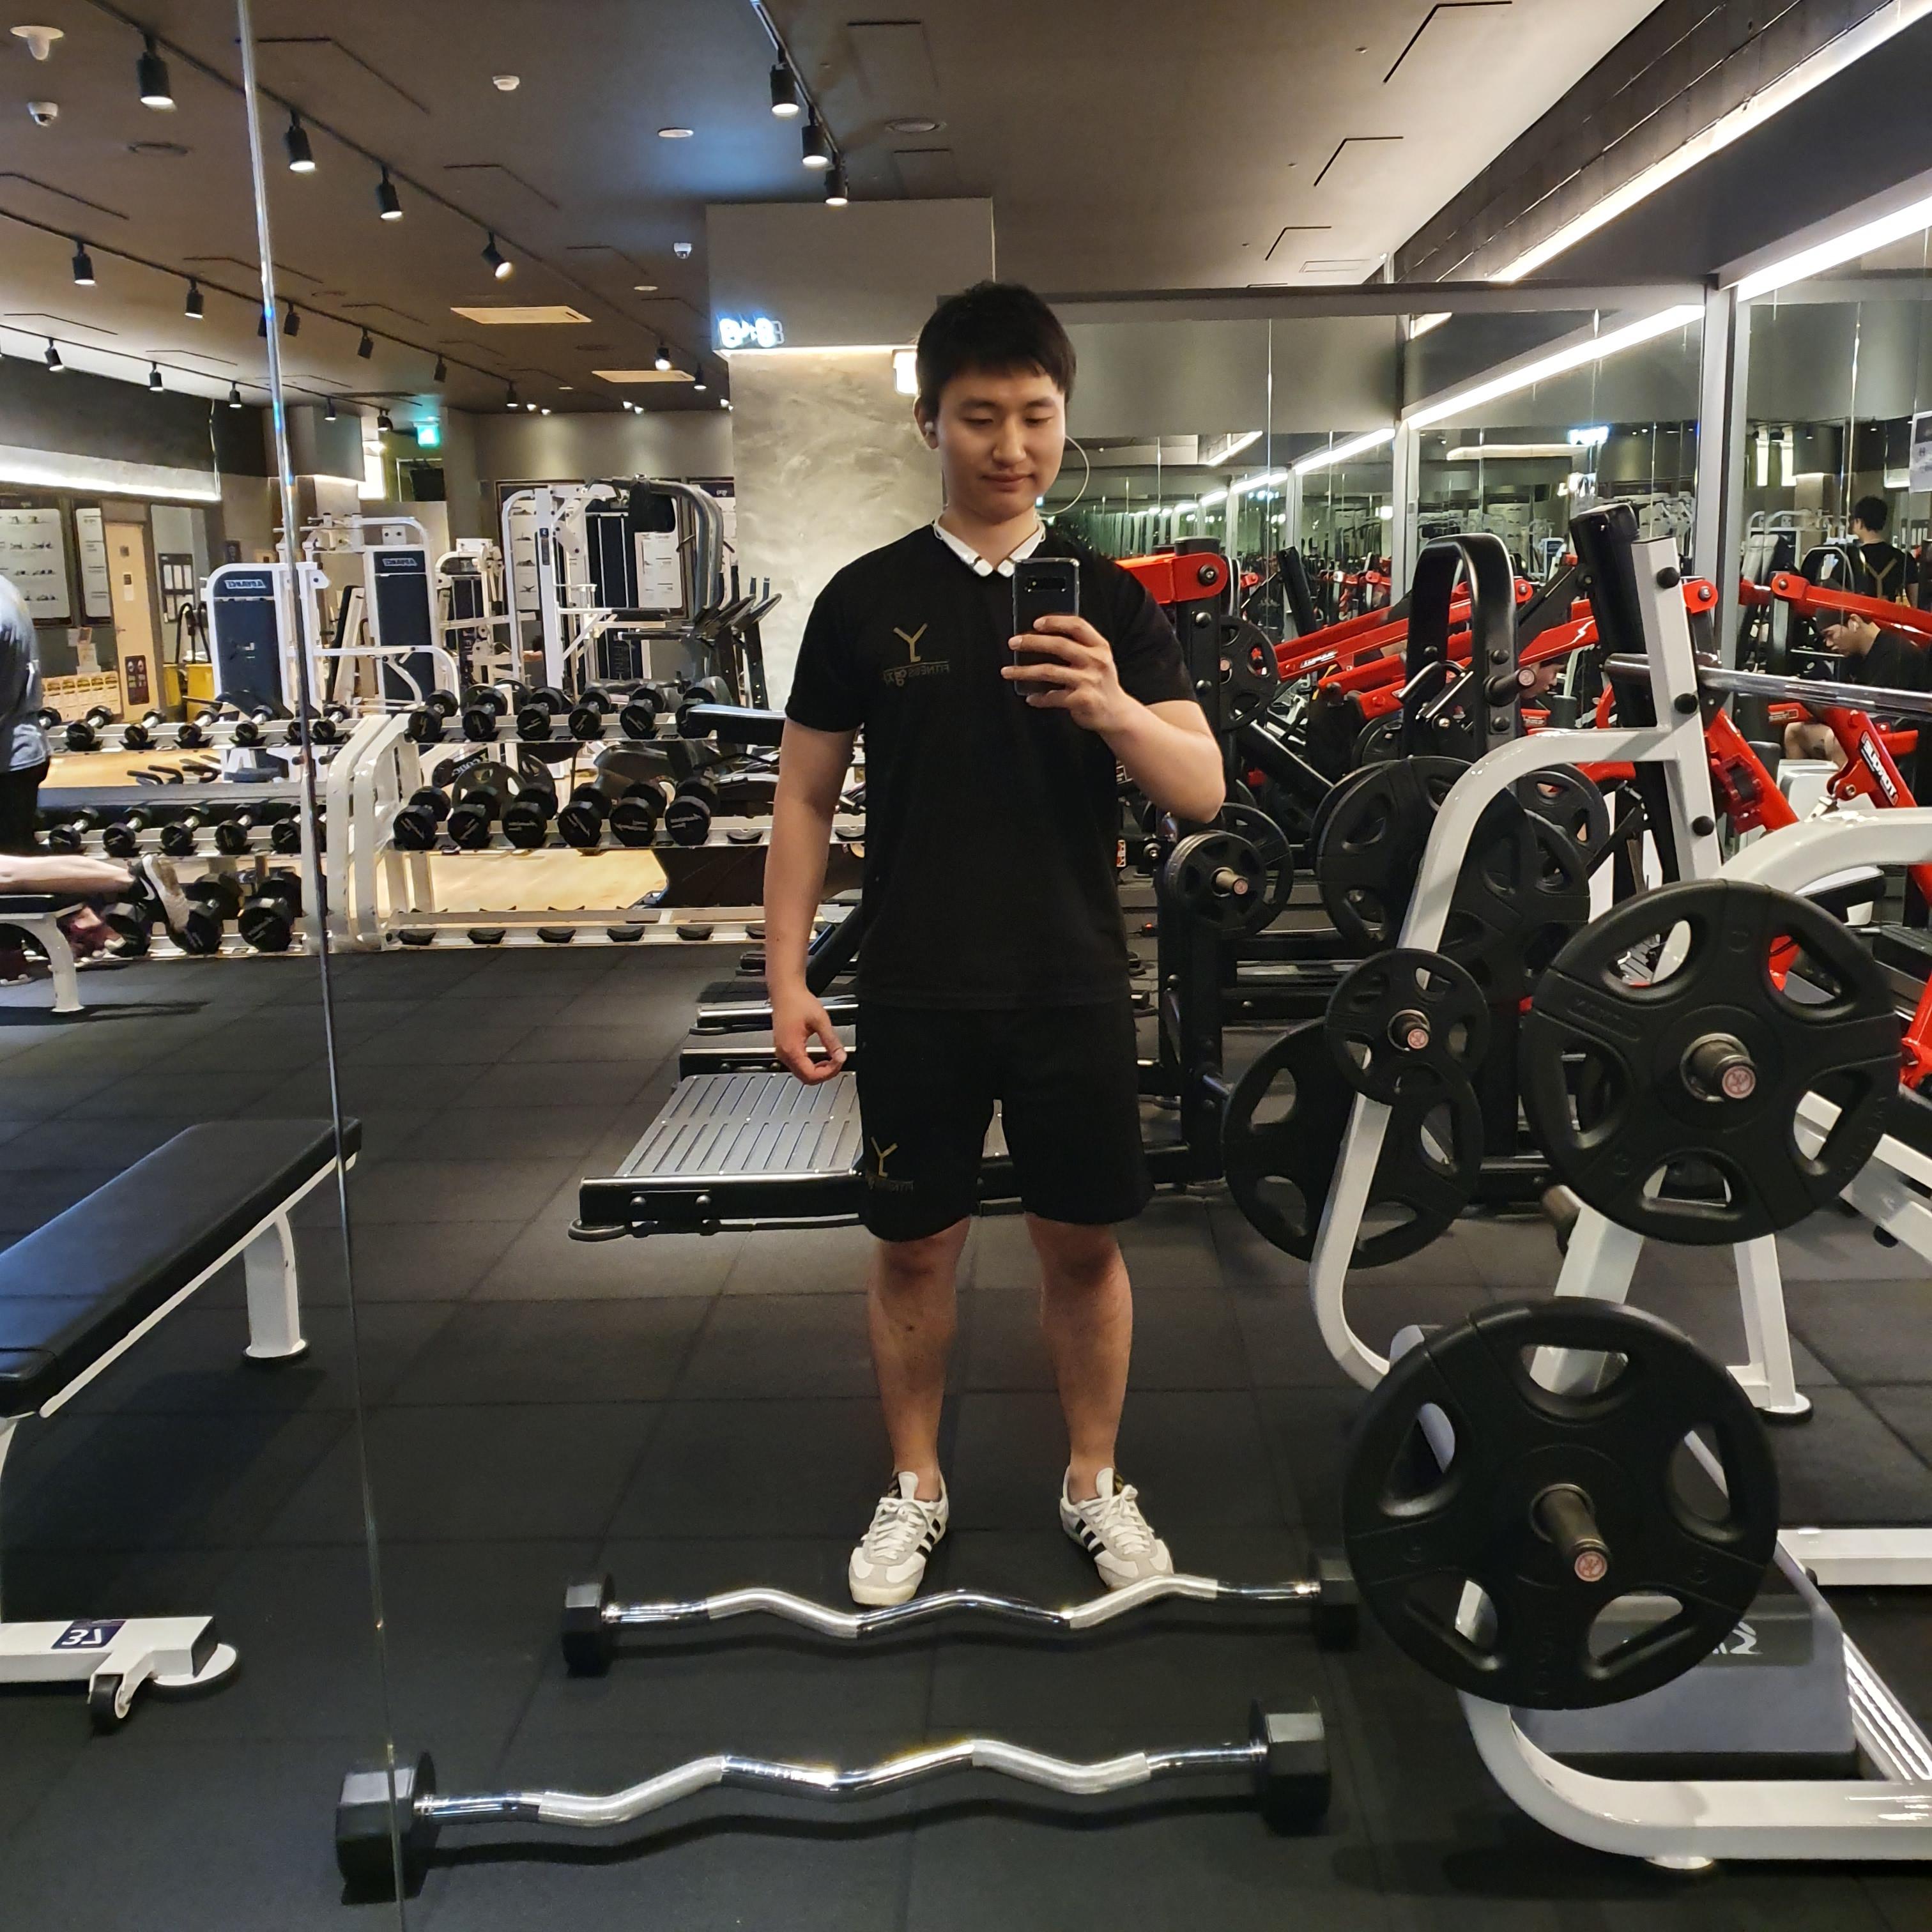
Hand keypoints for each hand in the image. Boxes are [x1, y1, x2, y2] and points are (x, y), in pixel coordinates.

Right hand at [771, 985, 846, 1084]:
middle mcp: (783, 1053)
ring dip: (818, 1071)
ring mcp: (782, 1051)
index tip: (839, 1062)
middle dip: (824, 1074)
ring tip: (831, 1060)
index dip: (829, 1072)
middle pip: (805, 1078)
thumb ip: (831, 1041)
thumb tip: (841, 1056)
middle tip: (837, 1063)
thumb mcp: (820, 1021)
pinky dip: (811, 1065)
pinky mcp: (784, 1048)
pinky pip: (798, 1065)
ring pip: (801, 1074)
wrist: (785, 991)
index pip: (811, 1075)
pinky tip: (821, 1058)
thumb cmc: (797, 1001)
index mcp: (791, 1048)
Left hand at [1003, 612, 1135, 732]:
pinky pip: (1052, 697)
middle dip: (1032, 642)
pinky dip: (1038, 698)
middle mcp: (1096, 661)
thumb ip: (1078, 647)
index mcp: (1100, 647)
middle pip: (1059, 645)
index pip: (1077, 625)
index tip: (1036, 623)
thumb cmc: (1101, 684)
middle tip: (1013, 643)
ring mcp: (1089, 681)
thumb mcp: (1098, 660)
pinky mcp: (1082, 700)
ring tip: (1008, 671)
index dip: (1055, 621)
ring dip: (1023, 671)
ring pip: (1049, 671)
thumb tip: (1040, 638)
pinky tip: (1030, 697)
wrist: (1117, 714)